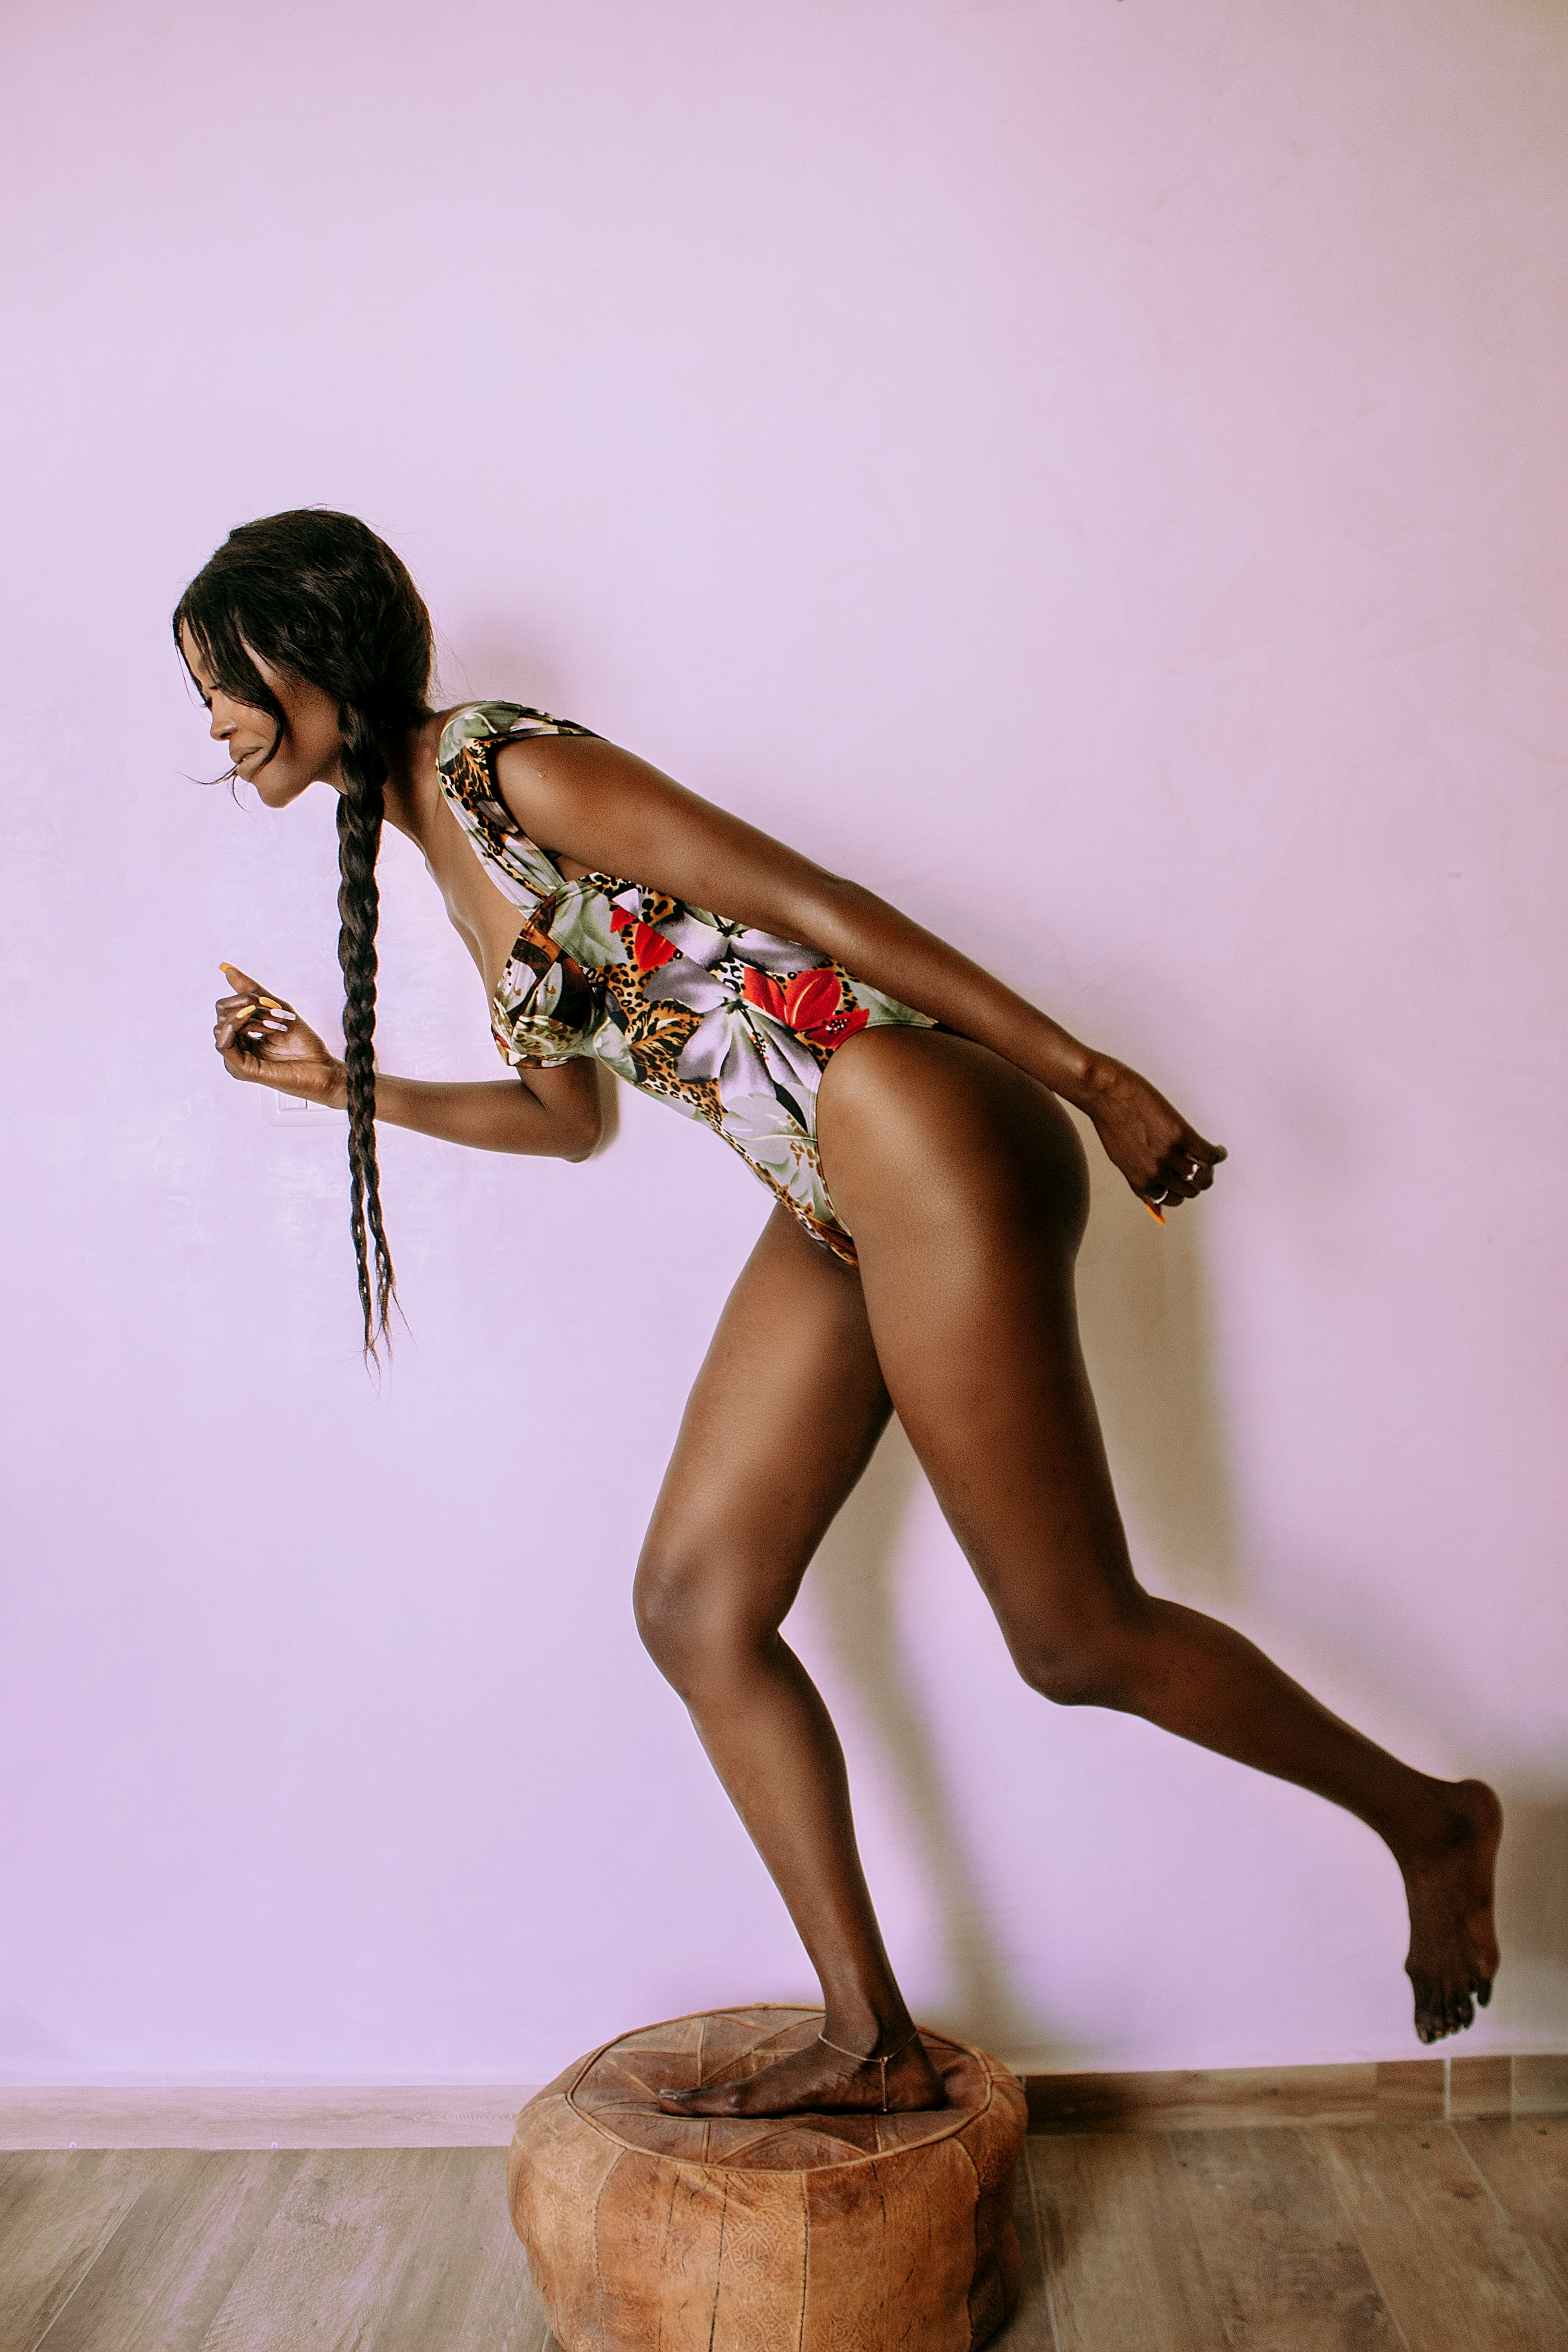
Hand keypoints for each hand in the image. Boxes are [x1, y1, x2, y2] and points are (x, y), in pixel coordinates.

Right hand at [214, 963, 342, 1103]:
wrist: (323, 1068)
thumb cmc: (305, 1045)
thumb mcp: (277, 1009)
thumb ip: (252, 991)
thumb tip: (226, 968)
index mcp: (243, 1037)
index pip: (225, 1008)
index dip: (245, 999)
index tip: (274, 1005)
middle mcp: (237, 1049)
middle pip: (222, 1014)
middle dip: (249, 1006)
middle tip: (277, 1014)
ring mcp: (237, 1061)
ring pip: (222, 1026)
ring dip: (250, 1018)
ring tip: (276, 1026)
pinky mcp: (242, 1070)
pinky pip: (224, 1045)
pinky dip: (233, 1028)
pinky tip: (250, 1023)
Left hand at [1080, 1058, 1225, 1212]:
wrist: (1106, 1093)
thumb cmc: (1112, 1122)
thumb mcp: (1122, 1161)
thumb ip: (1140, 1184)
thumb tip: (1157, 1208)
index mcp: (1141, 1181)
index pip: (1173, 1200)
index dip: (1182, 1189)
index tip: (1185, 1177)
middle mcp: (1155, 1172)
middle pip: (1191, 1190)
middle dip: (1198, 1179)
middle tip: (1199, 1163)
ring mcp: (1168, 1154)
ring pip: (1204, 1177)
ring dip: (1211, 1168)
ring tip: (1209, 1156)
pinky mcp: (1180, 1135)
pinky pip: (1209, 1154)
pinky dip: (1218, 1154)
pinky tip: (1217, 1148)